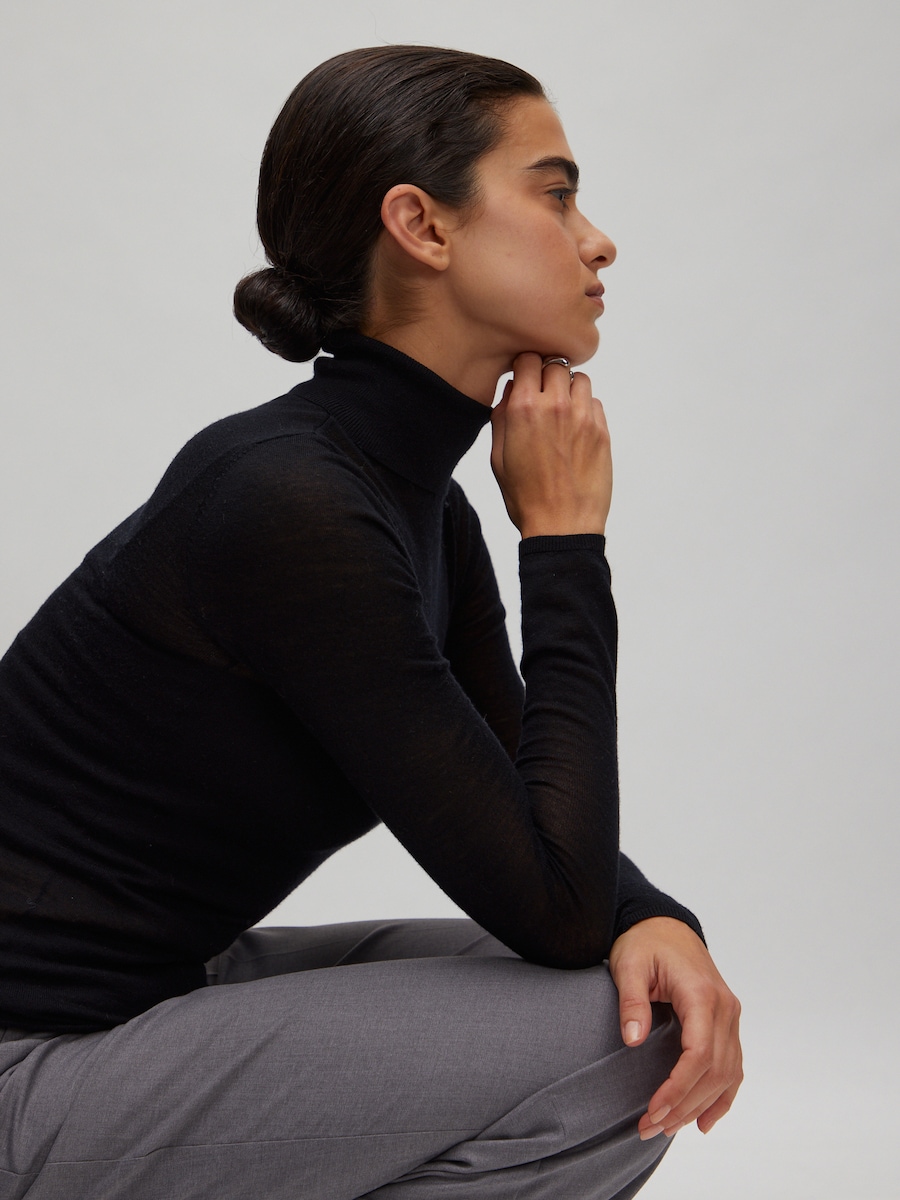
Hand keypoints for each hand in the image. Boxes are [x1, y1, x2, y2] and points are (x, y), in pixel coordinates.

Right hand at [490, 352, 611, 538]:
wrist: (561, 527)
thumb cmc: (525, 497)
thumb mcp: (498, 457)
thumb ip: (502, 416)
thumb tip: (514, 389)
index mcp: (525, 409)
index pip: (528, 359)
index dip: (524, 367)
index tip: (524, 378)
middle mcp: (556, 406)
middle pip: (555, 364)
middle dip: (547, 376)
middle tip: (542, 396)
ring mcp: (583, 417)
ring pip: (579, 379)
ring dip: (568, 389)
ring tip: (561, 412)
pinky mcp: (602, 431)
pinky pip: (594, 403)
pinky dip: (584, 409)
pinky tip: (574, 431)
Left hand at [607, 916, 742, 1138]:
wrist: (664, 925)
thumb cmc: (644, 943)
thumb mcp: (629, 964)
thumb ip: (632, 1001)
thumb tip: (633, 1041)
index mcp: (701, 994)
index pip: (699, 1054)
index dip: (678, 1088)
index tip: (653, 1109)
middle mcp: (725, 1007)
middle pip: (714, 1071)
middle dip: (683, 1105)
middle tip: (649, 1127)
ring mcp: (730, 1016)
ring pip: (726, 1074)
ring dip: (699, 1106)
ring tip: (666, 1128)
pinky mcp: (727, 1022)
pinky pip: (733, 1066)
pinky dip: (722, 1096)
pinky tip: (704, 1121)